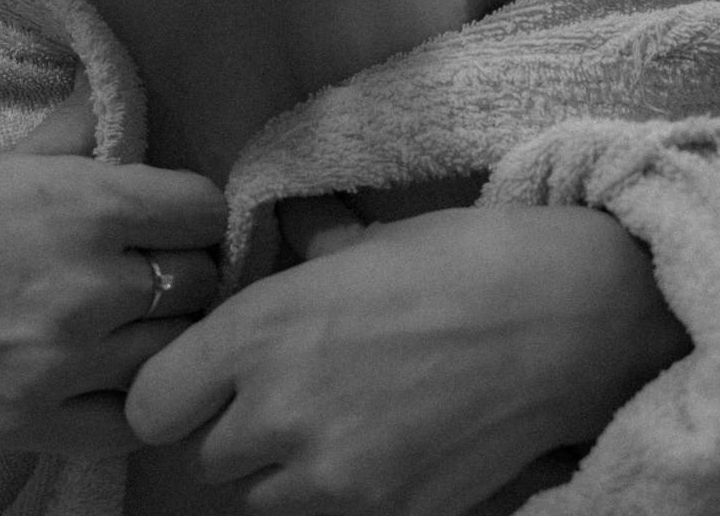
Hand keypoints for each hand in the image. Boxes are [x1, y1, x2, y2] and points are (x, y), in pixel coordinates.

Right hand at [0, 75, 224, 456]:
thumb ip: (67, 143)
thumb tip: (110, 114)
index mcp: (84, 204)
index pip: (204, 209)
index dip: (191, 208)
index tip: (171, 214)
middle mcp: (89, 285)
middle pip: (200, 281)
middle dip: (183, 267)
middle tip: (153, 265)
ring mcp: (64, 363)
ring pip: (177, 351)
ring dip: (164, 331)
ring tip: (134, 318)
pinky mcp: (32, 423)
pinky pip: (134, 419)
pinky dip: (137, 394)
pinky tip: (114, 371)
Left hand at [126, 196, 689, 514]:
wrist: (567, 317)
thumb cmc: (463, 258)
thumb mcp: (365, 243)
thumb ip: (305, 255)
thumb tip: (293, 232)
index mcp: (258, 329)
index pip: (152, 406)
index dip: (173, 394)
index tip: (202, 381)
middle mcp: (277, 410)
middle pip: (207, 458)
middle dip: (235, 430)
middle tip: (284, 396)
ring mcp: (332, 474)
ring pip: (262, 498)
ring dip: (282, 470)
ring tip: (337, 425)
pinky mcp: (386, 513)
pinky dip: (339, 493)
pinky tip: (383, 448)